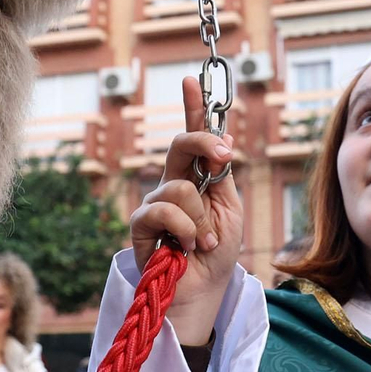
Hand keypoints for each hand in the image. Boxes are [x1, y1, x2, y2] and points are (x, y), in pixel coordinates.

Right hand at [130, 77, 243, 346]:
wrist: (203, 290)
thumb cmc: (217, 252)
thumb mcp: (230, 209)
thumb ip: (222, 175)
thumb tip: (222, 139)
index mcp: (197, 177)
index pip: (193, 138)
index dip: (191, 108)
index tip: (191, 80)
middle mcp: (173, 184)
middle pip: (179, 145)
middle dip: (202, 142)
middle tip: (222, 156)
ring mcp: (155, 203)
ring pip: (178, 186)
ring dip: (201, 218)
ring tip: (205, 241)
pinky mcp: (140, 226)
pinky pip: (162, 210)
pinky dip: (185, 228)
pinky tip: (189, 246)